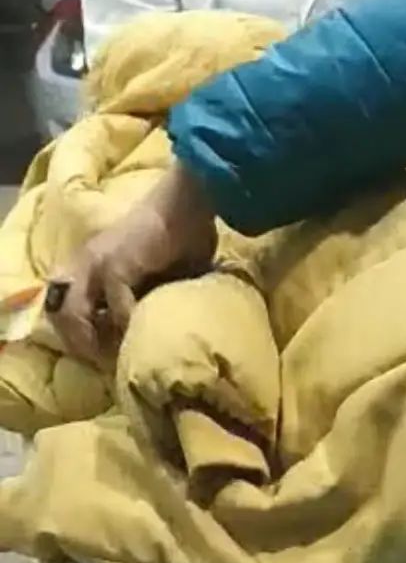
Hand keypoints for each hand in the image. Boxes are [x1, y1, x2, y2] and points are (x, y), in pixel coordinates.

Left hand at [49, 165, 217, 363]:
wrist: (188, 201)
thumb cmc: (180, 233)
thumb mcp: (155, 271)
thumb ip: (144, 294)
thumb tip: (146, 326)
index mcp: (91, 262)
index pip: (65, 305)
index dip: (79, 332)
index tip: (103, 352)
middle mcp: (85, 262)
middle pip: (60, 313)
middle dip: (79, 342)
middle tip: (107, 360)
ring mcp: (96, 263)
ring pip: (74, 314)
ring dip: (95, 340)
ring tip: (119, 354)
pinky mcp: (115, 266)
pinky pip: (115, 309)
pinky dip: (128, 326)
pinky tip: (143, 333)